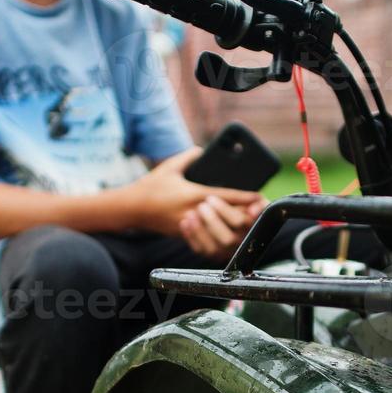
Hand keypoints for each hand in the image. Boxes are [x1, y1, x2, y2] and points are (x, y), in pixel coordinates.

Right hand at [124, 148, 261, 236]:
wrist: (132, 208)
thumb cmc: (151, 186)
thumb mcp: (170, 167)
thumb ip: (188, 156)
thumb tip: (201, 150)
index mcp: (195, 193)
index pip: (228, 196)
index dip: (247, 198)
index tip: (260, 197)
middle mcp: (195, 211)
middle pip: (230, 219)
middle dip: (245, 216)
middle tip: (255, 212)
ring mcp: (190, 226)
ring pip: (221, 234)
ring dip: (233, 229)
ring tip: (244, 222)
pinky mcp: (184, 235)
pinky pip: (207, 242)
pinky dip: (219, 238)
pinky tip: (227, 233)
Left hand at [180, 193, 268, 261]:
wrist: (212, 210)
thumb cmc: (230, 202)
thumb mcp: (239, 198)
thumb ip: (250, 200)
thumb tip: (255, 208)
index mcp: (251, 228)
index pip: (240, 222)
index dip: (225, 211)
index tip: (210, 198)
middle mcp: (241, 243)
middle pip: (227, 239)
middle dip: (211, 221)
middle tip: (201, 205)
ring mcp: (226, 252)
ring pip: (214, 249)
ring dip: (200, 230)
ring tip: (190, 213)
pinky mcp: (213, 255)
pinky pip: (201, 251)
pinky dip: (192, 236)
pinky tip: (186, 222)